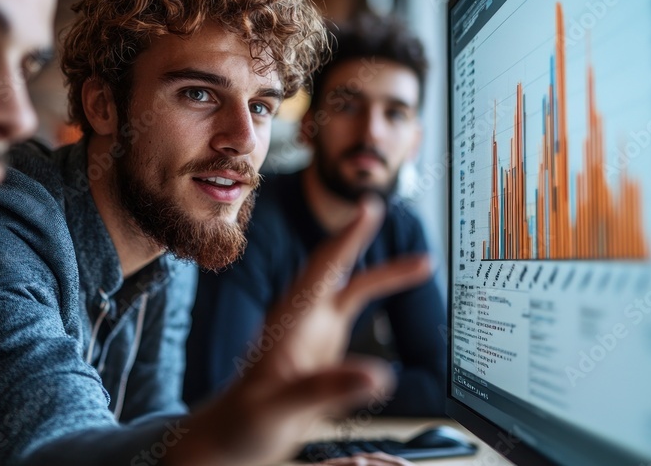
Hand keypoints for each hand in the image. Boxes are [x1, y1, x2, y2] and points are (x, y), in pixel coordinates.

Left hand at [167, 199, 432, 465]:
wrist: (227, 442)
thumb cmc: (240, 423)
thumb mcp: (280, 407)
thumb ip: (325, 389)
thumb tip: (378, 374)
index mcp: (290, 324)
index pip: (322, 269)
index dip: (347, 238)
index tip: (367, 209)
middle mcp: (303, 324)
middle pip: (340, 272)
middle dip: (363, 241)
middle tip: (386, 211)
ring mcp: (314, 340)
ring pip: (352, 296)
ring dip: (384, 277)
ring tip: (423, 264)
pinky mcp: (322, 358)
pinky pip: (355, 325)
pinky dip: (379, 312)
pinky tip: (397, 305)